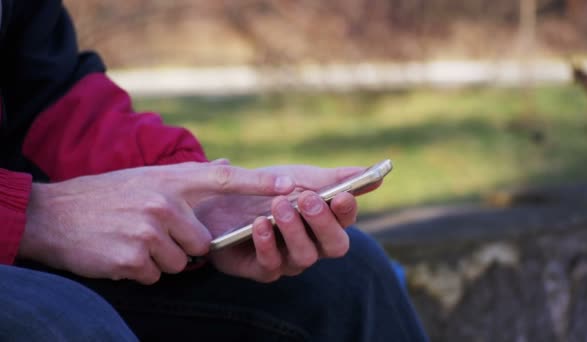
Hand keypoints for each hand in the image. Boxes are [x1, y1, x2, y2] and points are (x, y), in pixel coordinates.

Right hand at [20, 162, 294, 283]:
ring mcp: (148, 231)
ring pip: (181, 263)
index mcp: (171, 180)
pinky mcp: (133, 259)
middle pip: (203, 242)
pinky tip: (123, 253)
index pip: (224, 179)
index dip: (260, 184)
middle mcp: (164, 203)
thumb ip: (188, 176)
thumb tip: (225, 165)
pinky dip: (142, 270)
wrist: (56, 215)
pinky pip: (157, 275)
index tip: (292, 187)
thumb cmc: (108, 195)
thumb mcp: (149, 176)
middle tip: (155, 233)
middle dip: (185, 246)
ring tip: (136, 240)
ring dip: (162, 259)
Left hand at [195, 165, 364, 282]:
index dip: (347, 211)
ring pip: (304, 257)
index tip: (342, 194)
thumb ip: (333, 178)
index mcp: (324, 223)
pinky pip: (270, 266)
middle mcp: (312, 246)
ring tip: (278, 205)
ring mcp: (288, 260)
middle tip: (307, 199)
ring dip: (293, 230)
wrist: (219, 201)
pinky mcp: (261, 270)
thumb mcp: (297, 177)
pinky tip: (259, 223)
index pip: (346, 222)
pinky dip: (267, 244)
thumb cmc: (264, 191)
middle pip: (334, 246)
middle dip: (322, 222)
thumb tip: (375, 173)